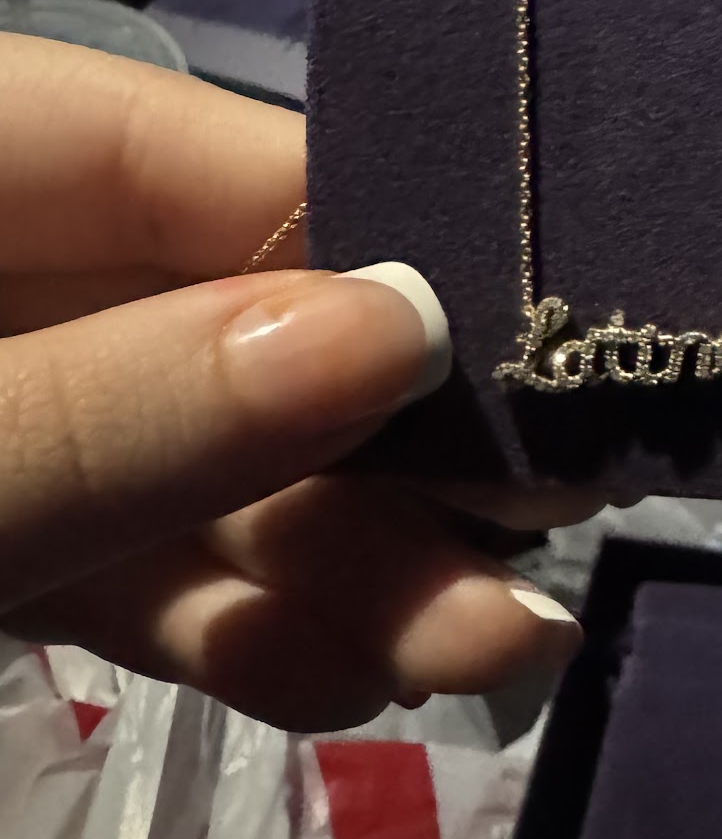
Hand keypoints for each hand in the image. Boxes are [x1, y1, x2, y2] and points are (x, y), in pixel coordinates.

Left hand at [0, 34, 599, 729]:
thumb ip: (126, 404)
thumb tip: (407, 324)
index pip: (188, 155)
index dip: (365, 238)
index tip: (531, 344)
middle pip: (224, 332)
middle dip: (381, 445)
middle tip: (549, 520)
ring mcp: (5, 429)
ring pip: (199, 477)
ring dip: (344, 572)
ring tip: (487, 651)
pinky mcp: (1, 556)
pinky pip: (135, 576)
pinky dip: (239, 634)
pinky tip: (346, 683)